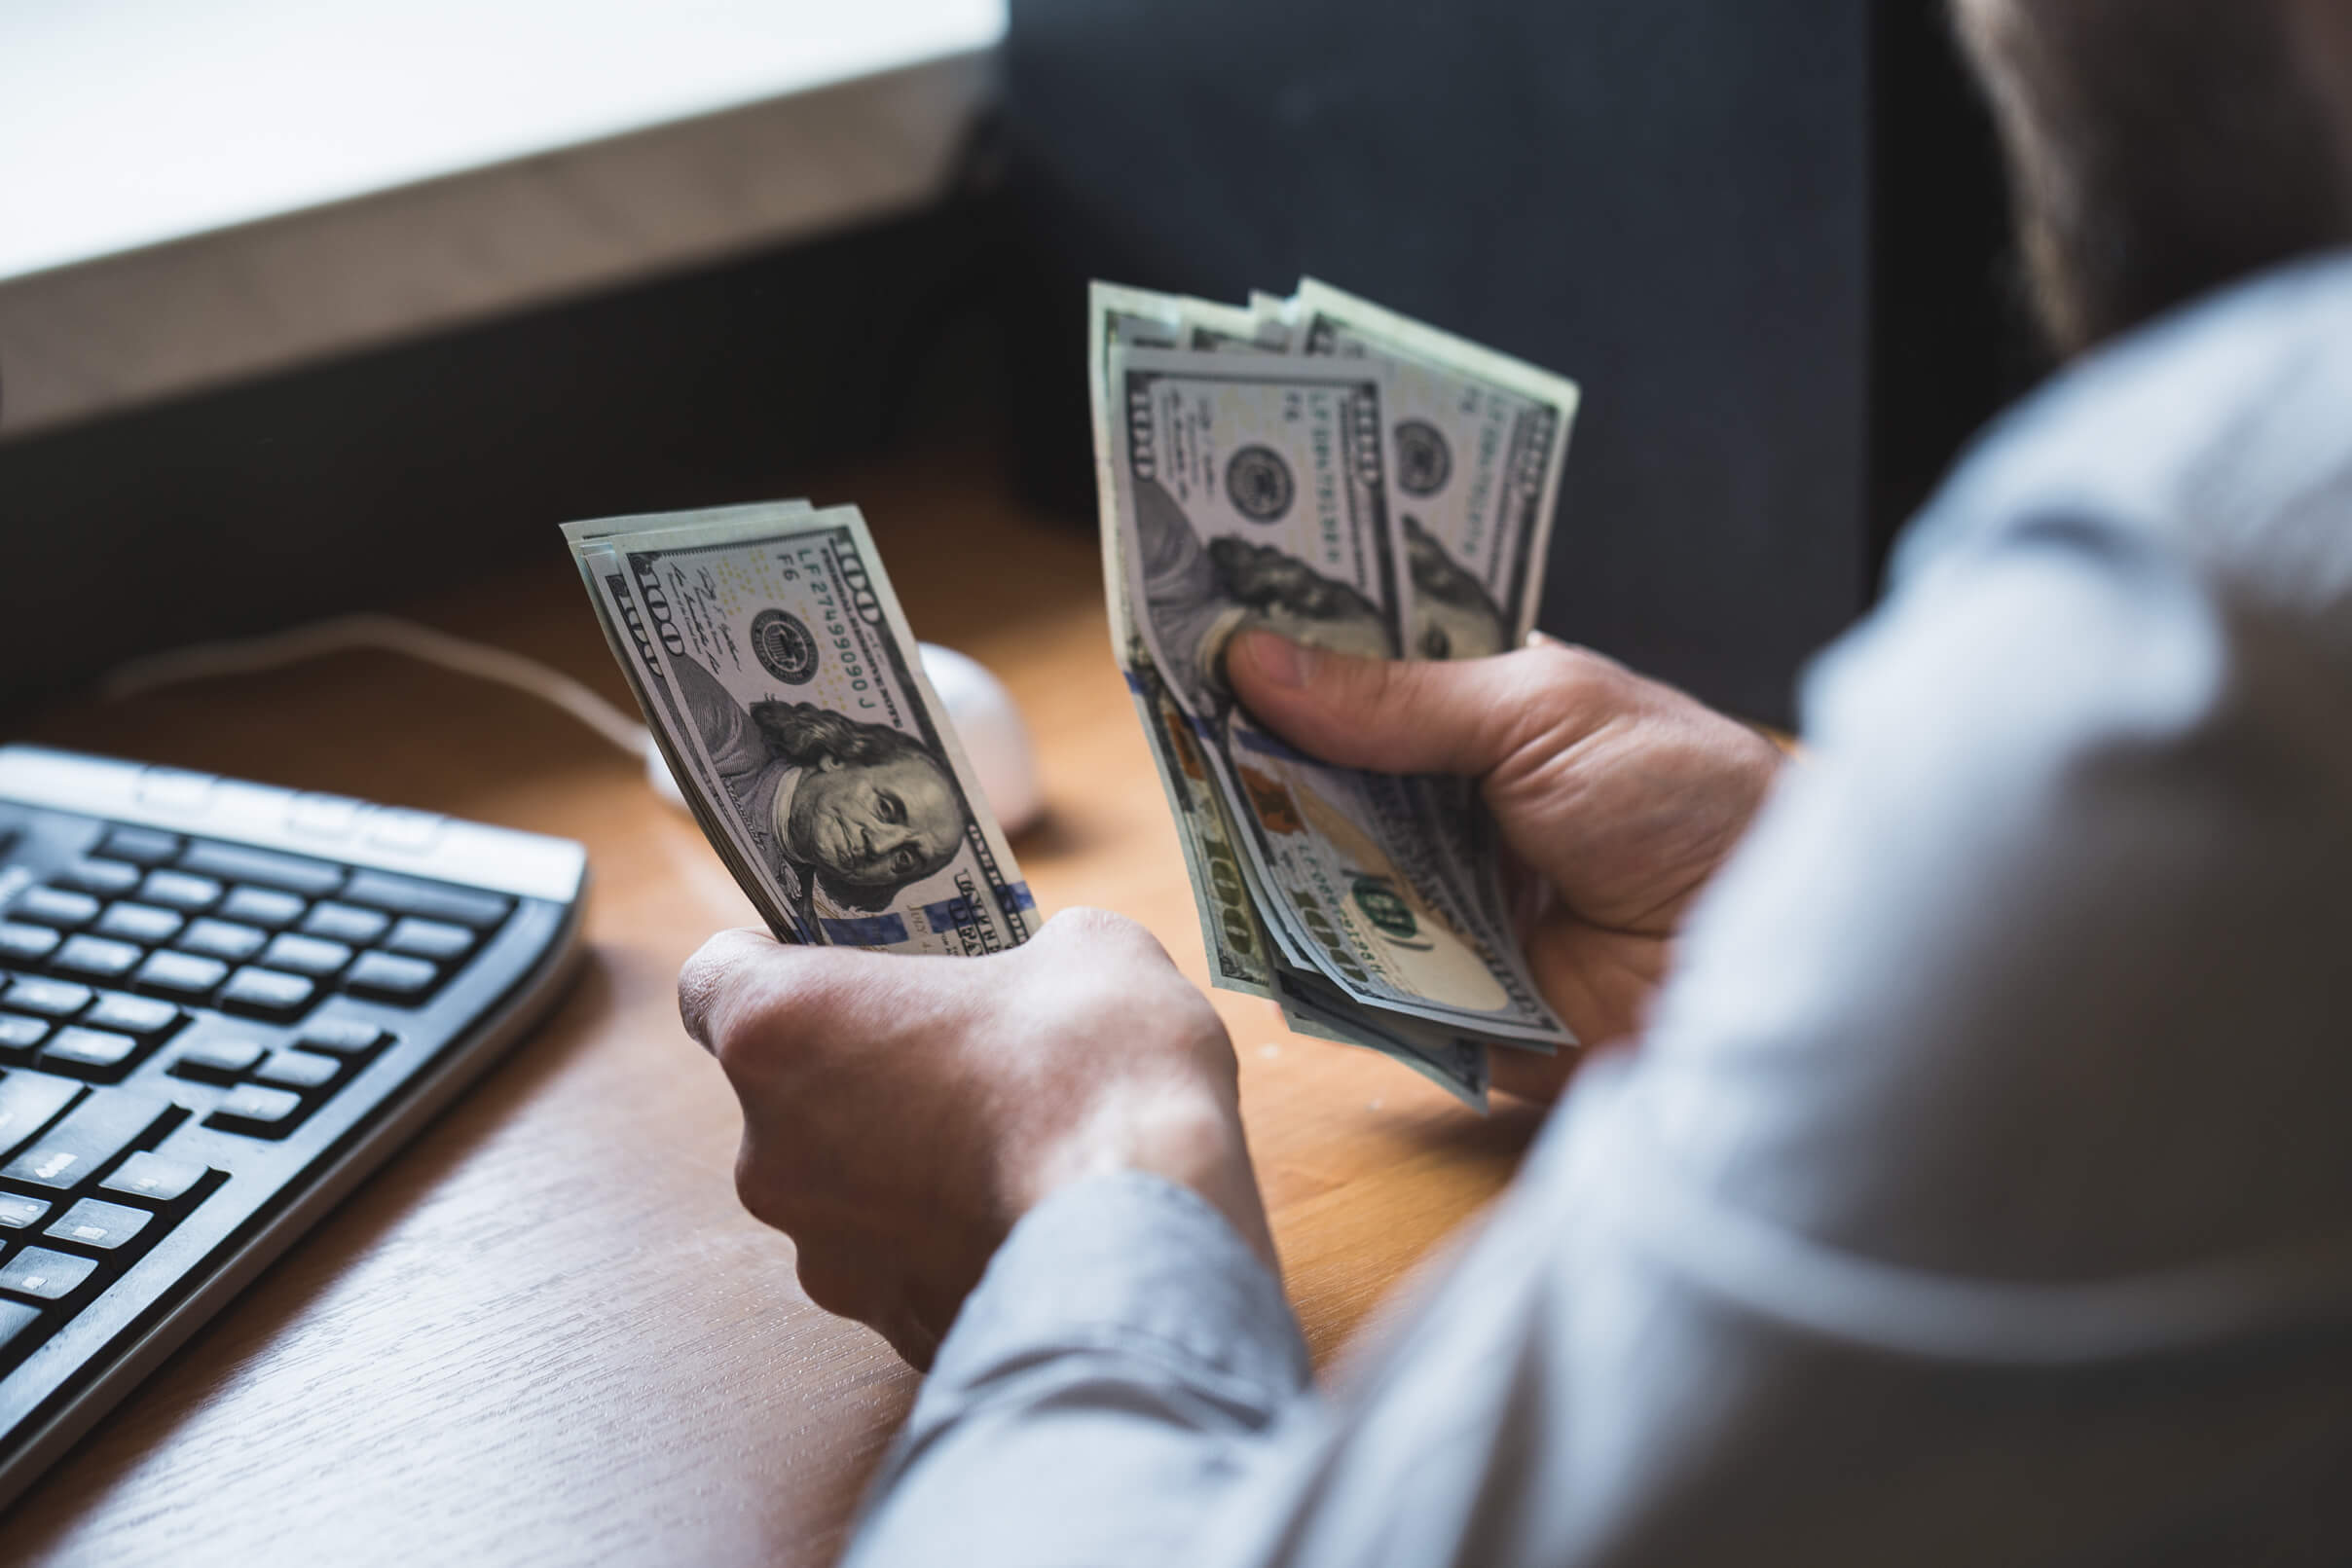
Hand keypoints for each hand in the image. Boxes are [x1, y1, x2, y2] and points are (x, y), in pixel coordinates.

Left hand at [677, 908, 1274, 1366]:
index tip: (838, 960)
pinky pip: (907, 1262)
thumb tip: (1049, 976)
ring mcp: (824, 1255)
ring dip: (906, 1161)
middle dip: (863, 1069)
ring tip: (1011, 1138)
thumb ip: (1027, 954)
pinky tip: (1031, 1209)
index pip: (711, 981)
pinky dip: (952, 1236)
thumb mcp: (1084, 950)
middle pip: (786, 1094)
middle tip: (958, 1047)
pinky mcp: (888, 1329)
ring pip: (846, 1187)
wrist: (1150, 1241)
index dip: (774, 962)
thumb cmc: (1096, 1073)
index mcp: (782, 1029)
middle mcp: (772, 1152)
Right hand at [1227, 631, 1784, 1098]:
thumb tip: (1256, 658)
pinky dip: (1309, 950)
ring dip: (1271, 849)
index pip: (1365, 676)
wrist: (1768, 957)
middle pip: (1324, 776)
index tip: (1202, 618)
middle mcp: (1455, 807)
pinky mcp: (1442, 996)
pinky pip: (1351, 972)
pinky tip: (1254, 914)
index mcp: (1489, 718)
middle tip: (1171, 713)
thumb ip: (1398, 696)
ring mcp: (1443, 902)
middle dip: (1257, 751)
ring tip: (1198, 806)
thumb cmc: (1688, 804)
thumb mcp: (1542, 714)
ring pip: (1323, 871)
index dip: (1291, 652)